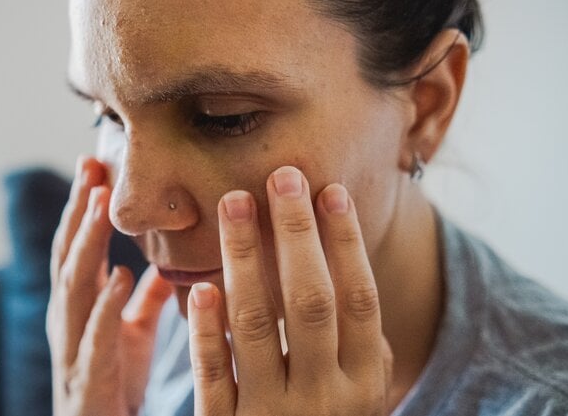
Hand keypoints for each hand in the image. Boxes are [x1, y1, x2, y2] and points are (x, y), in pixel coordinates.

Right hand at [47, 157, 171, 415]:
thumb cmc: (114, 381)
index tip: (94, 163)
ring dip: (87, 241)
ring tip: (101, 203)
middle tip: (92, 166)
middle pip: (69, 254)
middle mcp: (69, 319)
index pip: (77, 245)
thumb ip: (144, 297)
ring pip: (73, 286)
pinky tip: (122, 276)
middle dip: (79, 210)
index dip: (83, 206)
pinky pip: (96, 337)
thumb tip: (163, 260)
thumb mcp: (132, 331)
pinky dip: (107, 305)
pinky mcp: (88, 377)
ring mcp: (73, 346)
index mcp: (80, 305)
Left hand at [188, 166, 392, 415]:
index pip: (359, 300)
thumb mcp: (364, 398)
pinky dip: (207, 330)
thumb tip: (350, 265)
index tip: (328, 190)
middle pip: (311, 301)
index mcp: (366, 385)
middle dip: (295, 235)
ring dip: (244, 260)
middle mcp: (326, 400)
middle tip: (280, 175)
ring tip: (234, 203)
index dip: (346, 243)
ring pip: (257, 325)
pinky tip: (201, 285)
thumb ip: (362, 346)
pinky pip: (215, 374)